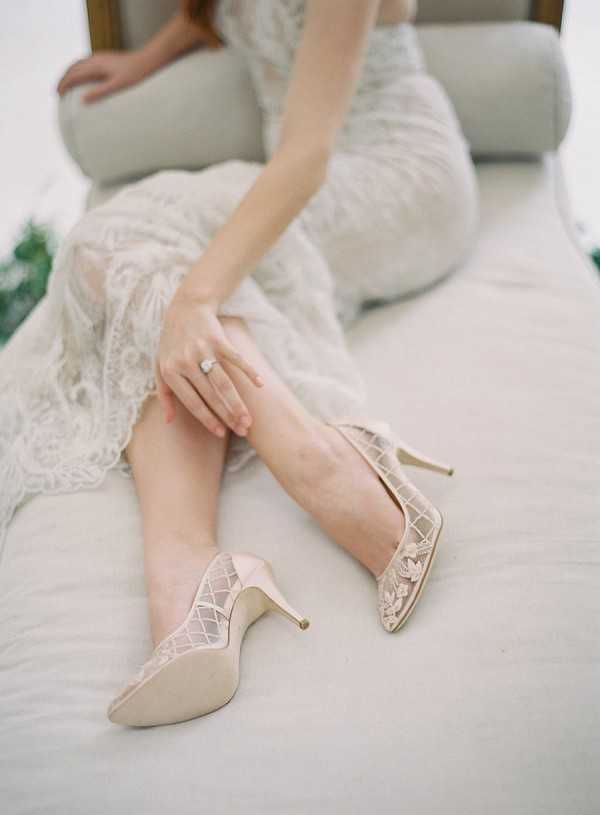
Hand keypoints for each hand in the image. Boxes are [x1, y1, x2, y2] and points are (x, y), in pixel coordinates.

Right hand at [56, 50, 150, 103]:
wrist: (148, 60)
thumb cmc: (135, 74)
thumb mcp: (117, 86)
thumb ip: (100, 92)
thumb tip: (82, 100)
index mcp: (96, 65)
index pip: (74, 75)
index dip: (64, 84)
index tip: (57, 94)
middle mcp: (95, 59)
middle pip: (73, 68)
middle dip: (64, 79)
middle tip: (57, 91)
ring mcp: (100, 57)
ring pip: (78, 64)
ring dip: (70, 73)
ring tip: (66, 84)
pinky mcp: (106, 59)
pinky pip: (86, 63)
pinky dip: (78, 70)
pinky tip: (82, 77)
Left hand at [155, 293, 263, 436]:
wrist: (184, 308)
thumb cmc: (172, 342)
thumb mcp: (160, 367)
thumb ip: (164, 394)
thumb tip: (168, 421)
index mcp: (171, 372)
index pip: (192, 402)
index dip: (207, 419)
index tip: (220, 433)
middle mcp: (186, 362)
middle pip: (211, 396)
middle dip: (227, 416)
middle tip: (242, 431)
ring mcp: (203, 350)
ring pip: (224, 383)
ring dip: (238, 403)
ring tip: (249, 420)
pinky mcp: (218, 339)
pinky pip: (236, 360)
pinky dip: (249, 372)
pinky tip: (260, 385)